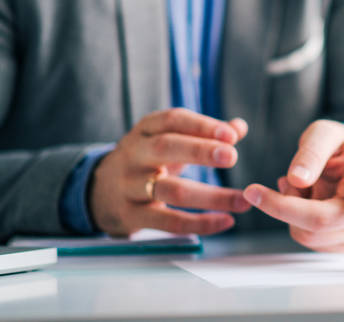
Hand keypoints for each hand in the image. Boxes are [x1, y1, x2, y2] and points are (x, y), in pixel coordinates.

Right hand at [89, 108, 251, 235]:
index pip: (172, 120)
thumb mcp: (167, 140)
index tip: (231, 134)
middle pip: (165, 148)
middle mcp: (135, 154)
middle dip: (200, 151)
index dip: (202, 126)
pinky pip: (169, 222)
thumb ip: (204, 133)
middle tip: (232, 156)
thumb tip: (240, 126)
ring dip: (212, 196)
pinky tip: (226, 221)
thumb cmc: (146, 160)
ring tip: (243, 200)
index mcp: (145, 130)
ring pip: (171, 190)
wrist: (99, 191)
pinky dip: (200, 223)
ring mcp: (130, 186)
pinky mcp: (131, 215)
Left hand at [242, 120, 343, 270]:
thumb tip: (297, 179)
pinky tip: (306, 200)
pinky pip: (303, 238)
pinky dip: (294, 218)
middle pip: (318, 221)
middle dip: (282, 204)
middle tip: (273, 182)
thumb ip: (312, 151)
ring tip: (302, 185)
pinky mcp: (338, 246)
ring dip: (291, 208)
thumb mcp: (326, 133)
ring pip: (304, 233)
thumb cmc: (342, 149)